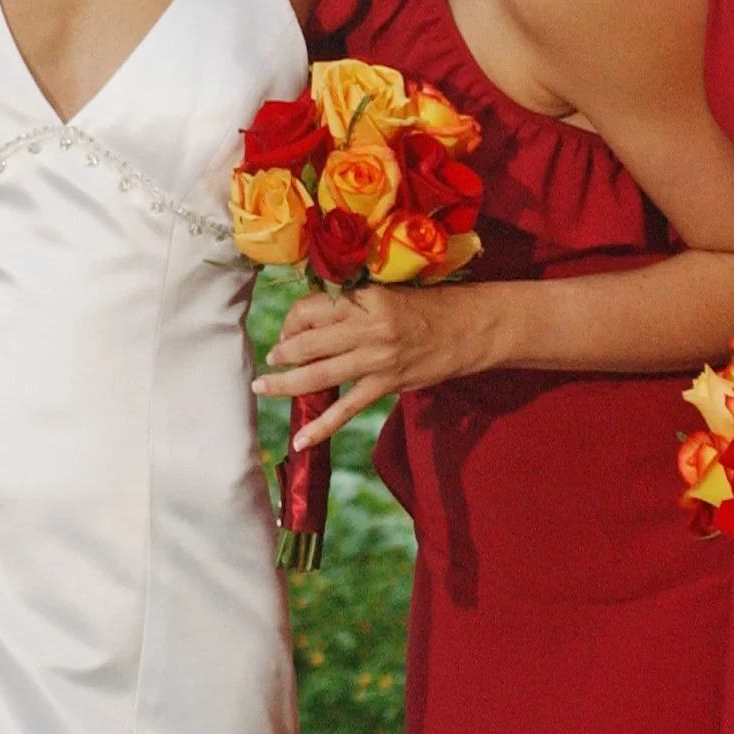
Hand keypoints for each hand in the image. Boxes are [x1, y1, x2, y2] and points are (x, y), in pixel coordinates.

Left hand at [250, 285, 473, 448]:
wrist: (470, 327)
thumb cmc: (428, 305)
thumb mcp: (386, 292)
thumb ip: (352, 304)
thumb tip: (313, 317)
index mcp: (364, 299)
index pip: (311, 309)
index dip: (292, 320)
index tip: (289, 328)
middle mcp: (367, 329)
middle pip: (308, 343)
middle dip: (283, 352)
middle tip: (273, 356)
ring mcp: (376, 361)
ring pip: (319, 376)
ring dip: (285, 384)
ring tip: (264, 385)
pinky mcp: (386, 386)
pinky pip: (346, 410)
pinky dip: (321, 427)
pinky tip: (300, 441)